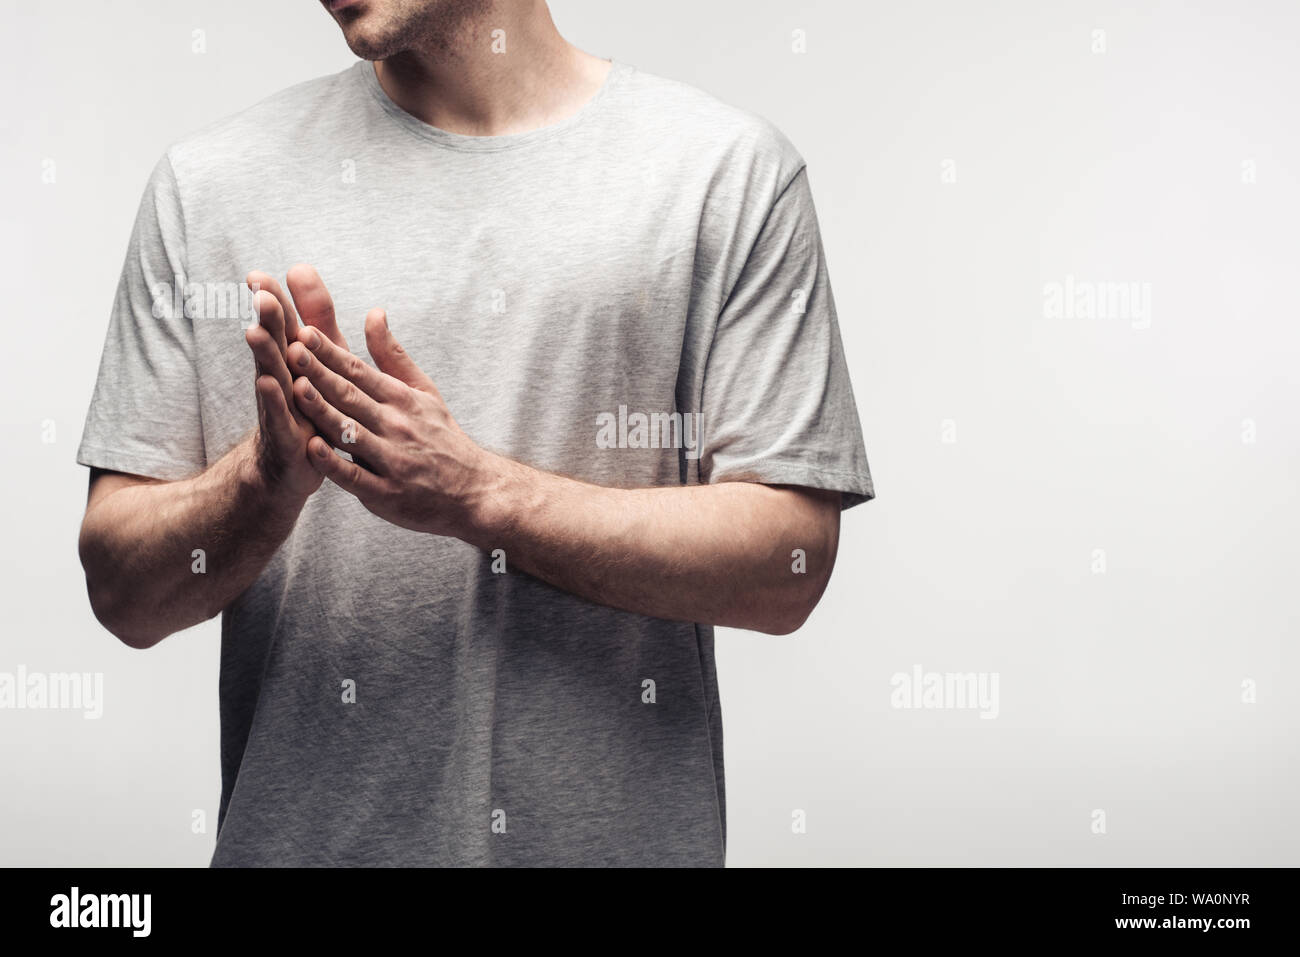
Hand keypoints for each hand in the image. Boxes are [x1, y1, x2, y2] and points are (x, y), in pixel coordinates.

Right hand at [242, 265, 349, 500]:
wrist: (290, 467)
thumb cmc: (308, 405)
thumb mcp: (318, 358)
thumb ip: (313, 315)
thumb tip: (301, 267)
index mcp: (294, 359)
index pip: (283, 324)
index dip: (273, 300)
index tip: (258, 274)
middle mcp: (282, 378)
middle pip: (274, 345)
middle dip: (268, 320)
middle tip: (260, 293)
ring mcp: (281, 407)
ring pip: (273, 376)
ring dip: (265, 355)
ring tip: (255, 332)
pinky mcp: (285, 436)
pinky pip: (280, 416)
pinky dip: (275, 401)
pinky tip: (267, 383)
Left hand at [285, 306, 493, 538]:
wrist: (474, 491)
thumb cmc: (442, 437)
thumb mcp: (424, 391)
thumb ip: (392, 355)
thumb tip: (373, 312)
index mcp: (402, 399)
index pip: (360, 371)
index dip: (331, 352)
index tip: (304, 332)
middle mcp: (396, 426)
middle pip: (351, 396)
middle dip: (319, 373)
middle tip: (290, 350)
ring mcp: (391, 460)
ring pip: (350, 433)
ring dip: (323, 411)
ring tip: (296, 389)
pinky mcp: (386, 493)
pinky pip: (356, 478)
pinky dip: (334, 464)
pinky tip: (312, 448)